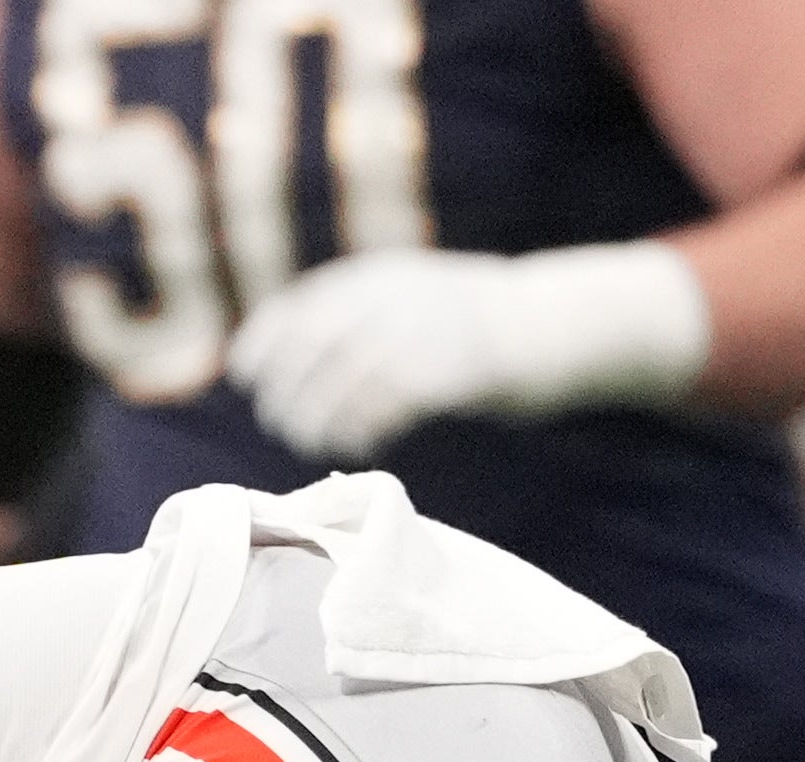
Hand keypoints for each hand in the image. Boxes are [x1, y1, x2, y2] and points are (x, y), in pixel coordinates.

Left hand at [223, 242, 711, 462]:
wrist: (557, 322)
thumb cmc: (477, 328)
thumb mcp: (412, 301)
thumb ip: (359, 320)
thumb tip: (294, 359)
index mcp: (380, 277)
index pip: (300, 306)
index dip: (265, 341)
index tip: (247, 375)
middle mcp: (397, 297)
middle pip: (314, 345)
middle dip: (286, 388)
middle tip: (280, 423)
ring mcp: (427, 330)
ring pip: (346, 377)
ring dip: (319, 415)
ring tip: (314, 440)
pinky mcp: (455, 368)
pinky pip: (391, 401)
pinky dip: (365, 425)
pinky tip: (361, 441)